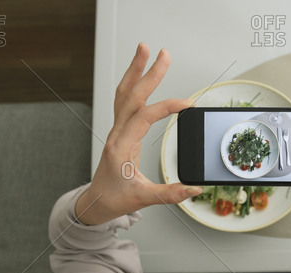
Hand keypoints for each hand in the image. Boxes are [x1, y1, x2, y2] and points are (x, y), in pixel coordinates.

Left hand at [75, 43, 201, 224]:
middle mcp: (117, 134)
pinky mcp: (121, 131)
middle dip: (147, 72)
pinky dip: (133, 84)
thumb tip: (194, 188)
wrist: (96, 202)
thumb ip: (170, 194)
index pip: (145, 117)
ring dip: (134, 70)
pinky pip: (125, 101)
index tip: (187, 103)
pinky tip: (140, 76)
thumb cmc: (114, 199)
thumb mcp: (143, 199)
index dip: (167, 107)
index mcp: (121, 147)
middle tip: (163, 54)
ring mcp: (117, 131)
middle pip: (131, 95)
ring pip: (124, 93)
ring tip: (145, 50)